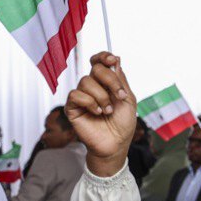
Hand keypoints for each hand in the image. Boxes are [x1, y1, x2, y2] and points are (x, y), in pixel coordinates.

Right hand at [66, 52, 135, 175]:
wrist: (116, 143)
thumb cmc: (123, 123)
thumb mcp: (128, 99)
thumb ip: (121, 80)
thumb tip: (116, 60)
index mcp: (106, 83)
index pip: (99, 62)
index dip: (104, 56)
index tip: (113, 60)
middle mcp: (93, 87)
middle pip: (95, 68)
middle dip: (110, 80)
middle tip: (120, 96)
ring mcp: (82, 96)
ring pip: (86, 81)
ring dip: (102, 96)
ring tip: (108, 110)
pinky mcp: (72, 107)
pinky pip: (76, 95)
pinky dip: (90, 103)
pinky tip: (98, 113)